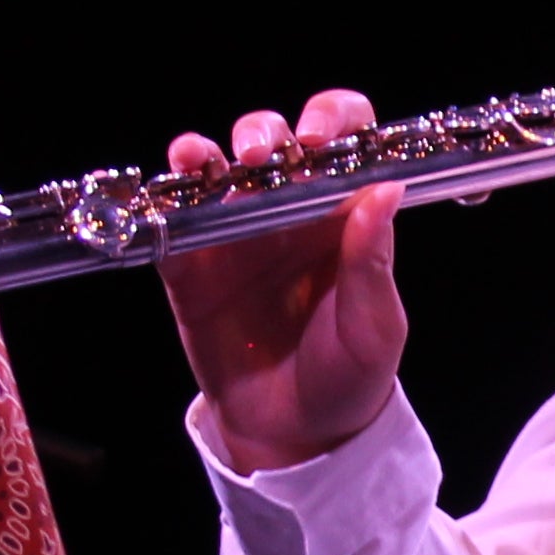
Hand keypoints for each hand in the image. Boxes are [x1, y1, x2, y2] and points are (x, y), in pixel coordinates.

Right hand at [158, 91, 409, 473]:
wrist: (296, 434)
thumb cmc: (349, 377)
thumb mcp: (374, 326)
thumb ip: (372, 262)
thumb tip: (386, 191)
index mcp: (341, 215)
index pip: (343, 140)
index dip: (331, 121)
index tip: (320, 136)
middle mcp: (288, 211)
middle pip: (272, 139)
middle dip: (263, 131)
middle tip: (263, 153)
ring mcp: (237, 234)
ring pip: (217, 166)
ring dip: (211, 152)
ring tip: (210, 164)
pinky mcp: (193, 265)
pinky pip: (175, 218)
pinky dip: (169, 195)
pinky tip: (174, 187)